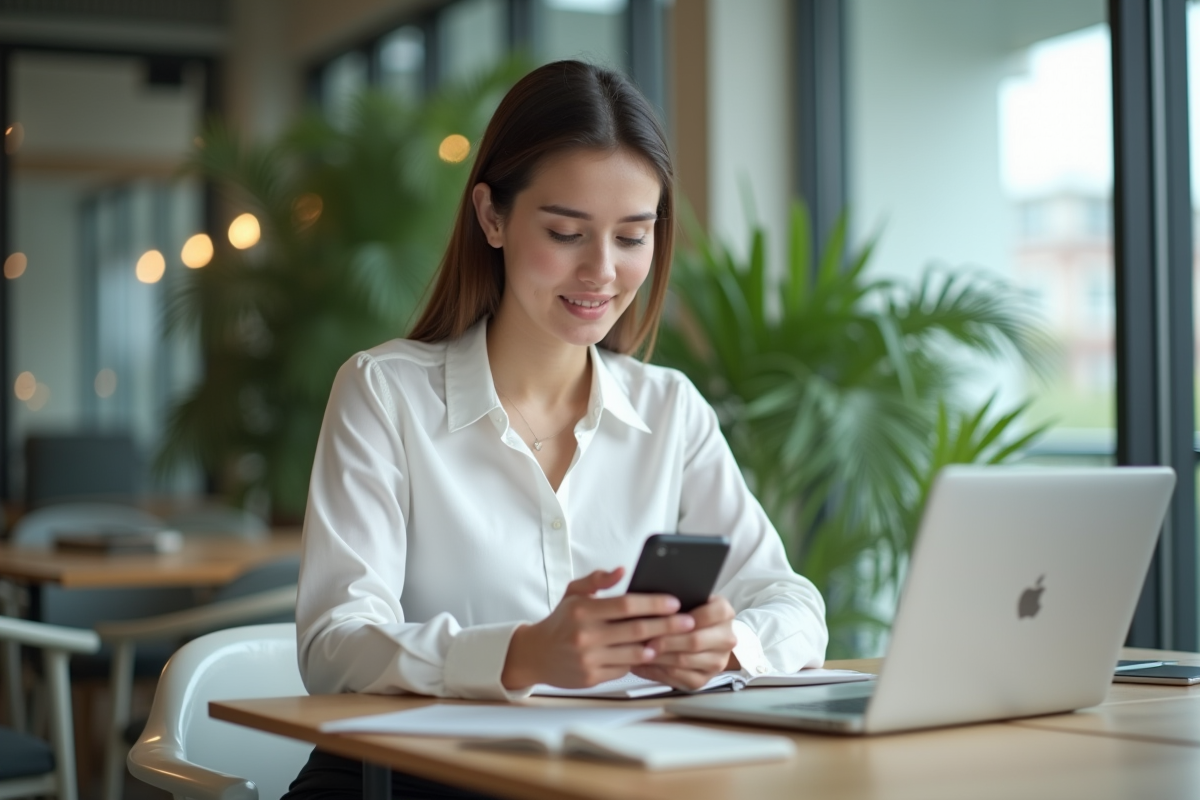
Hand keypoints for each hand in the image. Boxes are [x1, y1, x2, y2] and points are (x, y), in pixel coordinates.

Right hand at [501, 567, 696, 689]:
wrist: (535, 655)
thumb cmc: (560, 621)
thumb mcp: (573, 594)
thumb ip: (597, 580)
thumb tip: (621, 570)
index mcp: (582, 611)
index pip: (625, 605)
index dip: (653, 603)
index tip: (674, 602)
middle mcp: (586, 636)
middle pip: (636, 630)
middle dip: (667, 625)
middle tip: (688, 621)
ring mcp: (589, 659)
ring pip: (634, 653)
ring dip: (658, 646)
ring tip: (675, 638)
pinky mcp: (592, 677)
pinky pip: (624, 669)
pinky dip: (639, 661)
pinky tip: (651, 653)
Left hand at [631, 595, 737, 690]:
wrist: (699, 634)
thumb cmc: (688, 613)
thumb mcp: (688, 599)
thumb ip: (677, 599)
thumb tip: (652, 602)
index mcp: (725, 613)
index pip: (709, 614)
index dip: (684, 618)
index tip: (662, 618)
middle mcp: (726, 639)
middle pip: (695, 641)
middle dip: (667, 640)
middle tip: (645, 638)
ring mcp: (717, 662)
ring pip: (684, 661)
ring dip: (659, 656)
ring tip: (640, 649)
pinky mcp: (704, 679)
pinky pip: (678, 677)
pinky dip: (658, 670)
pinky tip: (644, 662)